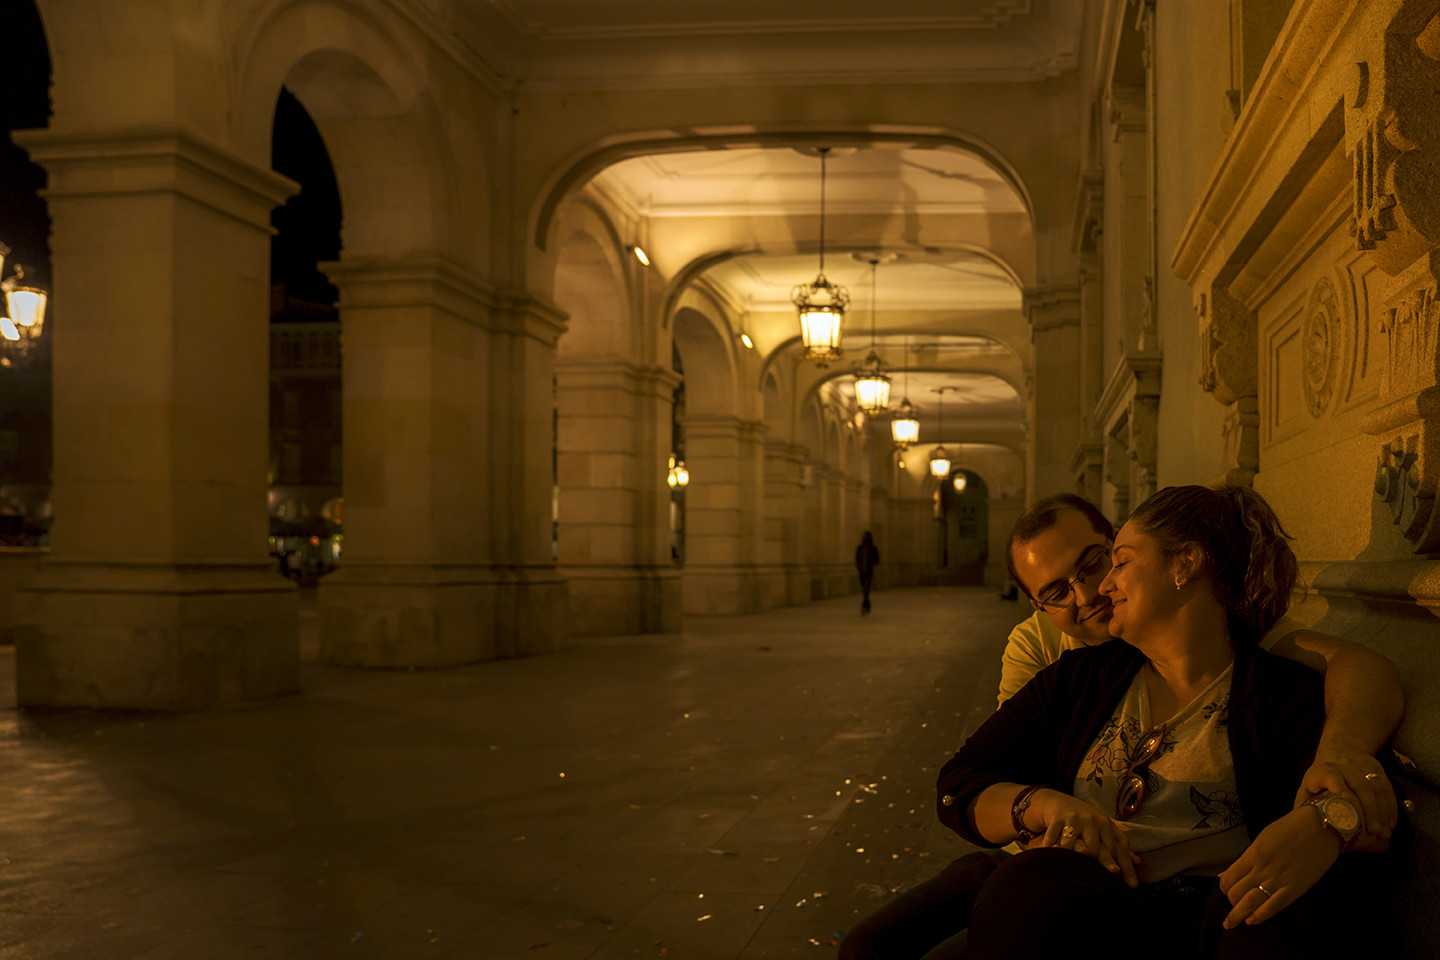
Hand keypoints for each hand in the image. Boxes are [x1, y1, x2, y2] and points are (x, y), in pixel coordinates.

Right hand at [1030, 790, 1140, 887]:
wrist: (1058, 801)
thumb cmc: (1085, 821)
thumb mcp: (1103, 829)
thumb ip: (1118, 846)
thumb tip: (1139, 863)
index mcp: (1106, 825)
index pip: (1118, 848)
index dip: (1126, 866)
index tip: (1132, 884)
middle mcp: (1092, 821)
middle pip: (1098, 848)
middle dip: (1106, 861)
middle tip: (1113, 873)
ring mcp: (1074, 819)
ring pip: (1075, 844)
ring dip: (1072, 855)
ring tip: (1072, 867)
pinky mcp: (1057, 818)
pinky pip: (1054, 836)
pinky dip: (1050, 846)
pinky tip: (1049, 854)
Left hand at [1217, 807, 1340, 927]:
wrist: (1320, 826)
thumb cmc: (1290, 828)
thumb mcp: (1261, 838)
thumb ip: (1245, 858)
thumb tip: (1225, 874)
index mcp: (1253, 854)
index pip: (1228, 878)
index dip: (1223, 888)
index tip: (1225, 890)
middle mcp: (1262, 869)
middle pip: (1236, 893)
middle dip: (1230, 903)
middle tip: (1232, 906)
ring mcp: (1279, 880)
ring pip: (1250, 903)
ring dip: (1238, 915)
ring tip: (1232, 923)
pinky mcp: (1296, 888)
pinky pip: (1274, 906)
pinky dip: (1260, 916)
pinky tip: (1252, 921)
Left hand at [1295, 748, 1396, 845]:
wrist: (1340, 748)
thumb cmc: (1321, 776)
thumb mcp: (1308, 785)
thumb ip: (1305, 804)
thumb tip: (1301, 828)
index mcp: (1323, 769)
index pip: (1331, 776)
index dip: (1338, 788)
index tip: (1347, 803)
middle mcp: (1343, 764)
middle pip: (1359, 785)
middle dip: (1369, 810)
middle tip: (1374, 832)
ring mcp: (1361, 764)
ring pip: (1376, 787)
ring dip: (1383, 812)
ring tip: (1384, 832)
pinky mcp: (1376, 767)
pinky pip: (1386, 787)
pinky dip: (1390, 806)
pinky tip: (1390, 822)